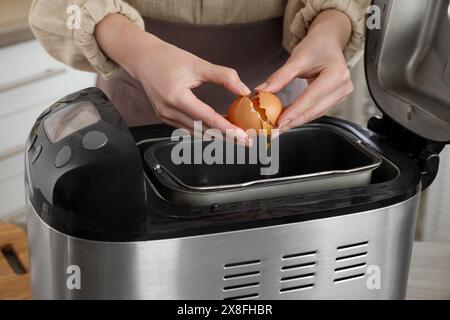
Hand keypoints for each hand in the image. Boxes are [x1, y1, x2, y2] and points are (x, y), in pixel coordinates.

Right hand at [96, 14, 250, 143]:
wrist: (143, 58)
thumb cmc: (169, 58)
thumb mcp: (199, 64)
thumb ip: (224, 76)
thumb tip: (244, 91)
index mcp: (177, 97)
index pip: (207, 118)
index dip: (227, 129)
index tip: (243, 137)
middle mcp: (169, 111)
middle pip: (202, 130)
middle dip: (225, 137)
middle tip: (245, 142)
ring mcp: (164, 116)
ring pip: (195, 132)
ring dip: (215, 135)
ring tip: (235, 137)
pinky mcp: (164, 117)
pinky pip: (187, 128)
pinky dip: (203, 130)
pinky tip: (217, 130)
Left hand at [255, 9, 353, 131]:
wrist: (329, 41)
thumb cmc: (316, 46)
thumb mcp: (297, 58)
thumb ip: (280, 77)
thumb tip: (262, 92)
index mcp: (337, 74)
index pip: (311, 97)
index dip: (294, 111)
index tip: (278, 122)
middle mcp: (343, 87)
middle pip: (314, 110)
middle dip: (293, 121)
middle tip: (274, 129)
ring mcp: (341, 95)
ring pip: (315, 114)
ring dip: (296, 121)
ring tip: (277, 127)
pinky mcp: (335, 100)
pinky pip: (316, 111)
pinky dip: (301, 116)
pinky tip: (288, 120)